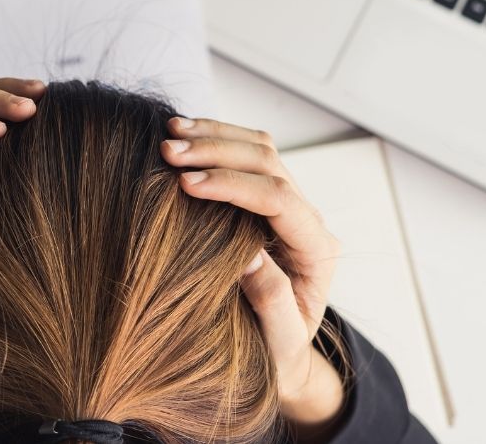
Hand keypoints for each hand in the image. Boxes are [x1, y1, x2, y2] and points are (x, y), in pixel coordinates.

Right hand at [161, 117, 343, 438]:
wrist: (283, 351)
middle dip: (217, 151)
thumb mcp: (279, 340)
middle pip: (269, 163)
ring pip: (259, 149)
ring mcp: (290, 204)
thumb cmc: (278, 351)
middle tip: (169, 153)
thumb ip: (271, 300)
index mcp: (317, 250)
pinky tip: (185, 135)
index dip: (233, 185)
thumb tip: (248, 257)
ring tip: (170, 134)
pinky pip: (247, 155)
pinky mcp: (268, 198)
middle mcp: (307, 220)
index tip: (187, 184)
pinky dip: (216, 139)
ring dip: (215, 136)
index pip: (279, 200)